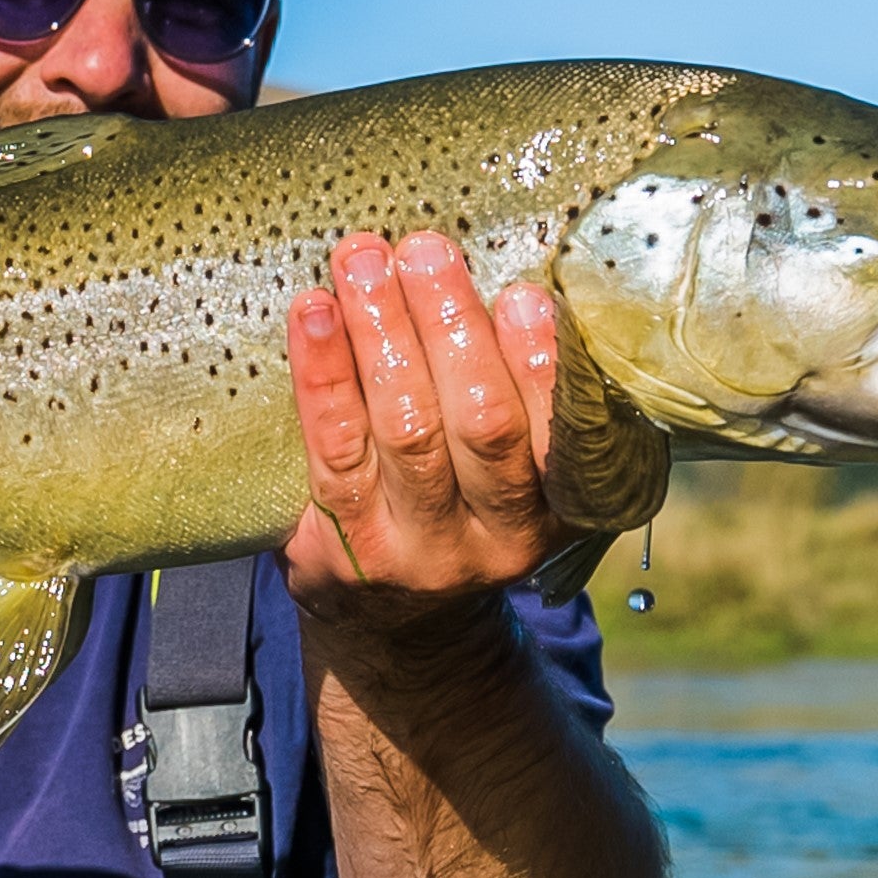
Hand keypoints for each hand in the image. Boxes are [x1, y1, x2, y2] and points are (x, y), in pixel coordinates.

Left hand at [280, 233, 565, 622]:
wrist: (399, 629)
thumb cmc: (464, 510)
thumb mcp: (521, 476)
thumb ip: (527, 399)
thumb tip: (505, 269)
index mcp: (562, 509)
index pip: (559, 433)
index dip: (540, 366)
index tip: (522, 294)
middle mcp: (500, 537)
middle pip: (481, 425)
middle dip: (452, 327)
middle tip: (426, 248)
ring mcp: (420, 550)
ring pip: (406, 431)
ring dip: (383, 332)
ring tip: (364, 260)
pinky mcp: (347, 548)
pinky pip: (334, 449)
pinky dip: (324, 374)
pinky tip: (314, 313)